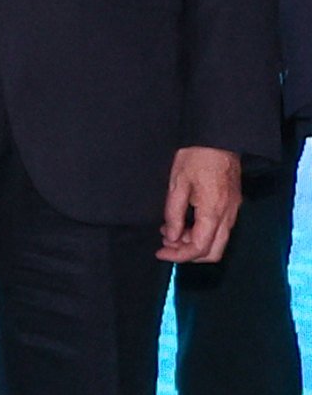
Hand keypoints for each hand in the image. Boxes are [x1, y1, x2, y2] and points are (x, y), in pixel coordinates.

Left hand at [163, 146, 246, 265]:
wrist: (218, 138)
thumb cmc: (195, 157)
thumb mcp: (177, 185)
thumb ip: (174, 215)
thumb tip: (172, 238)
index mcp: (213, 211)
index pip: (200, 247)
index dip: (179, 256)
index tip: (161, 253)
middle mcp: (228, 215)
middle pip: (213, 252)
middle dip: (188, 254)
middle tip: (166, 246)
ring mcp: (233, 210)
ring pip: (218, 242)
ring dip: (194, 243)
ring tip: (170, 231)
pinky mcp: (233, 204)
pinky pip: (220, 229)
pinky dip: (202, 233)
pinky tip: (183, 223)